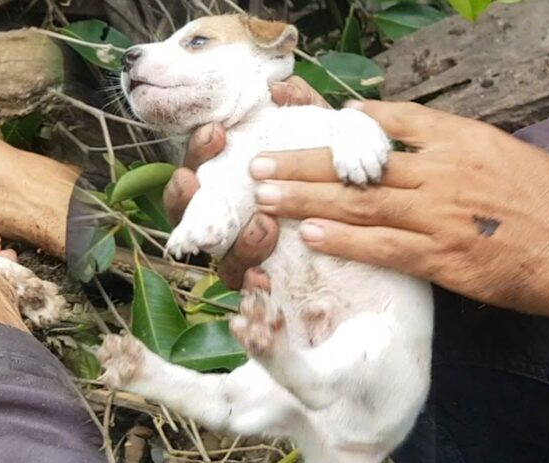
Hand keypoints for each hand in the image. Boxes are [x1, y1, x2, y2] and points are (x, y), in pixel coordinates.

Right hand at [163, 76, 326, 288]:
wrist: (362, 225)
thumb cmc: (322, 172)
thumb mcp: (315, 138)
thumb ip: (301, 113)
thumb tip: (284, 87)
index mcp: (228, 182)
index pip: (197, 166)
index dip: (198, 151)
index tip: (216, 132)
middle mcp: (225, 220)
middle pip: (188, 214)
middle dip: (186, 197)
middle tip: (194, 180)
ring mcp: (239, 254)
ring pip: (219, 256)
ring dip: (235, 241)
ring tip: (263, 226)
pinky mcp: (260, 282)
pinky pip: (247, 289)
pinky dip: (253, 283)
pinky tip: (265, 278)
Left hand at [251, 100, 548, 369]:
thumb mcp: (508, 158)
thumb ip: (458, 154)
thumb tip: (416, 157)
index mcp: (462, 139)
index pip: (392, 120)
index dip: (345, 123)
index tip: (312, 124)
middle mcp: (445, 170)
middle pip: (359, 164)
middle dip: (304, 163)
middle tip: (260, 164)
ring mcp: (442, 215)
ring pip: (361, 203)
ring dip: (308, 200)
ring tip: (266, 197)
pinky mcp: (446, 259)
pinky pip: (385, 247)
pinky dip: (346, 241)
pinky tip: (311, 237)